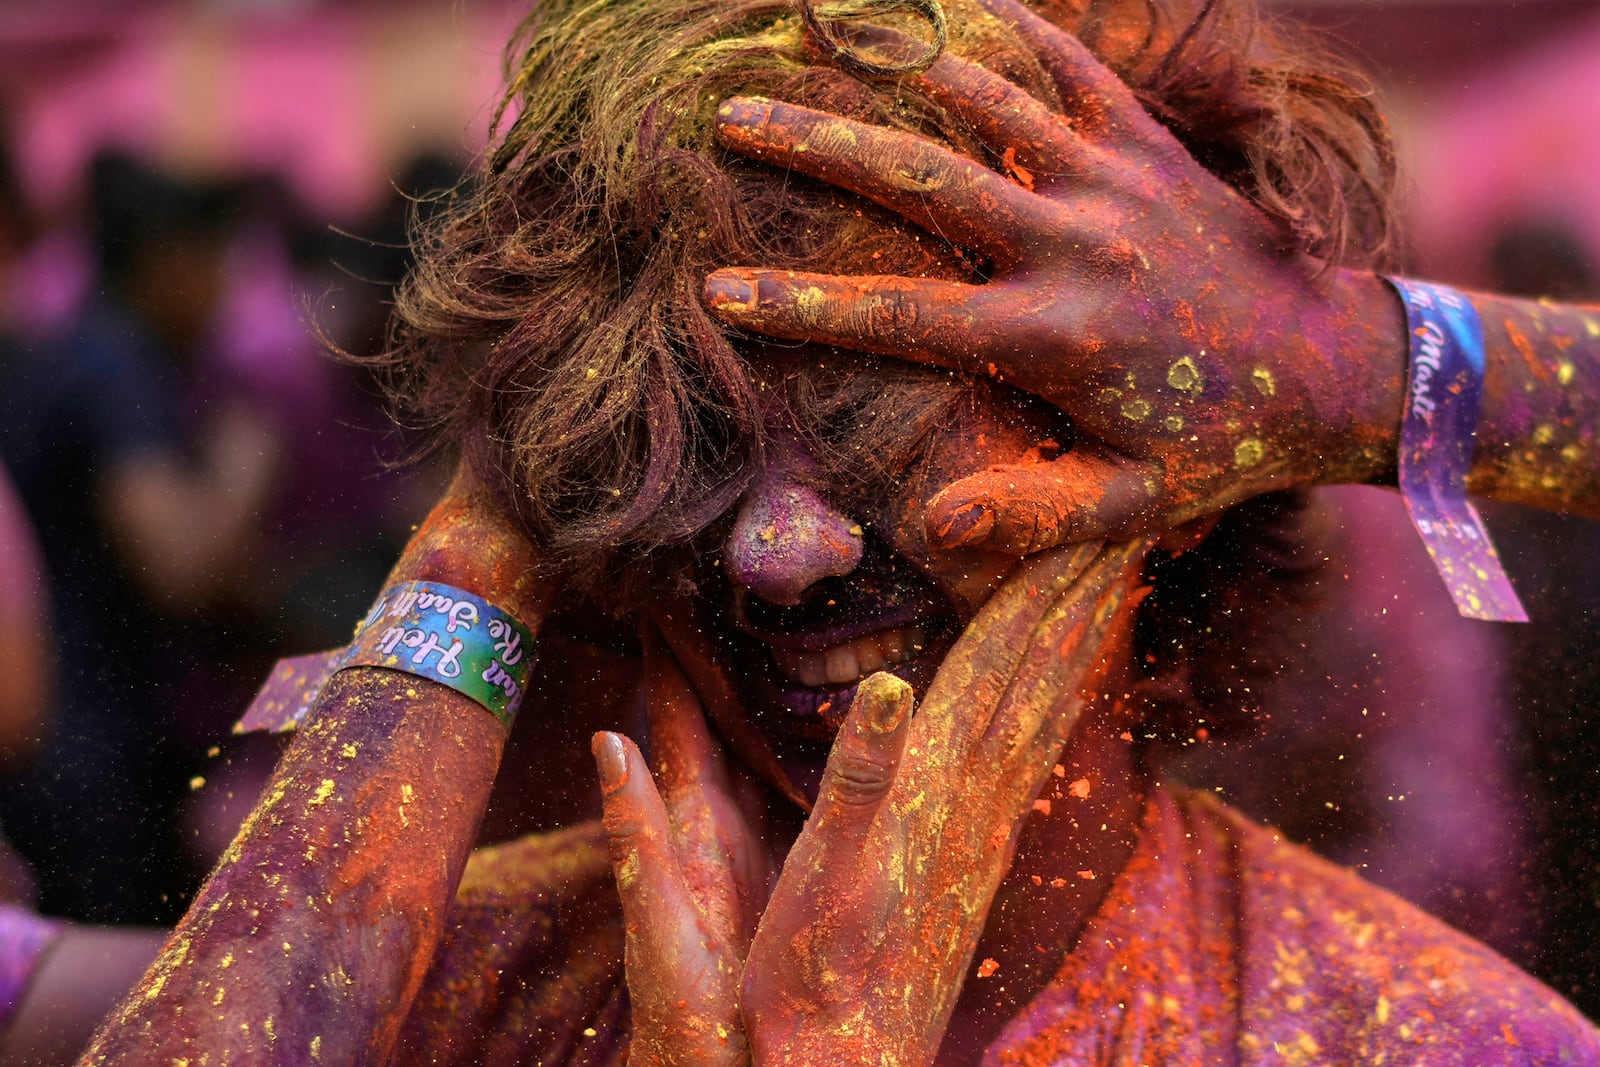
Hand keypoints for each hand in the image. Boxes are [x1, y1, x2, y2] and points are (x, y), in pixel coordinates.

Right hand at [595, 539, 1149, 1065]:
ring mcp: (984, 832)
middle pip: (1036, 678)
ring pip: (1045, 715)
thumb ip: (857, 776)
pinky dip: (1057, 705)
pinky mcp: (980, 861)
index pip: (992, 667)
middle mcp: (974, 803)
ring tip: (1108, 588)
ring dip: (1077, 644)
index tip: (1073, 526)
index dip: (1031, 593)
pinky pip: (1033, 759)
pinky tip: (1062, 694)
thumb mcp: (821, 875)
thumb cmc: (811, 978)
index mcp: (932, 788)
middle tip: (1121, 527)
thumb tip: (889, 682)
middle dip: (1074, 599)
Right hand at [702, 0, 1402, 552]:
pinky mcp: (1150, 143)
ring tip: (805, 36)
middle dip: (815, 147)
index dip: (799, 306)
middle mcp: (1073, 245)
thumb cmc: (1224, 445)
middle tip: (729, 120)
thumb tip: (933, 524)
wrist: (1340, 367)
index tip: (717, 292)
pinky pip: (1070, 66)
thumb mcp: (1137, 506)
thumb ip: (1037, 515)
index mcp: (1053, 339)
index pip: (898, 317)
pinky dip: (1007, 26)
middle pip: (918, 181)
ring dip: (886, 70)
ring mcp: (1113, 181)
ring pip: (981, 106)